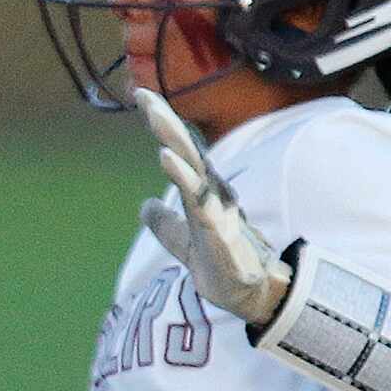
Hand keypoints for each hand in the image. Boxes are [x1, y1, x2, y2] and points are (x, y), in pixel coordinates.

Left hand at [135, 86, 292, 326]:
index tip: (143, 96)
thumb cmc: (220, 264)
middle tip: (145, 94)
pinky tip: (166, 160)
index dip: (164, 125)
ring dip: (174, 143)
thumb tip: (144, 206)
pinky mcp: (218, 231)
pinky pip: (199, 201)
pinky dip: (183, 179)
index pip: (181, 151)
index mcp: (203, 191)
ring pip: (193, 170)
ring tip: (155, 118)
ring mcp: (217, 210)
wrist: (248, 295)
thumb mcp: (182, 242)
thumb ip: (164, 223)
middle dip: (166, 122)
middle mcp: (212, 193)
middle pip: (187, 151)